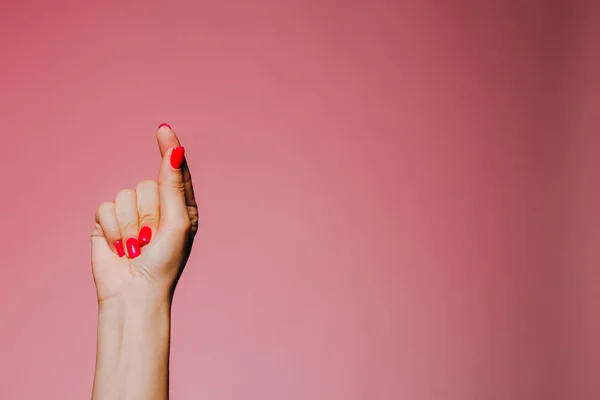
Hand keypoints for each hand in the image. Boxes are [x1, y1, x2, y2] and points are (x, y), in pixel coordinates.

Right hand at [90, 124, 197, 306]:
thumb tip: (175, 151)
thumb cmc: (164, 262)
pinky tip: (119, 246)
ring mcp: (132, 213)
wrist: (134, 292)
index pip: (175, 170)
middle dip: (148, 213)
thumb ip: (173, 185)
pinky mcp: (108, 221)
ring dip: (130, 225)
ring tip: (136, 246)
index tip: (163, 129)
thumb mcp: (177, 222)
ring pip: (125, 194)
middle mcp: (156, 206)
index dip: (169, 149)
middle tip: (151, 238)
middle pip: (147, 184)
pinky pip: (106, 207)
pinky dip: (112, 229)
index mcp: (180, 206)